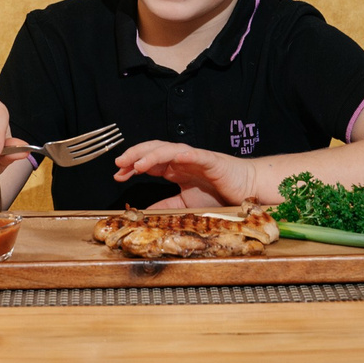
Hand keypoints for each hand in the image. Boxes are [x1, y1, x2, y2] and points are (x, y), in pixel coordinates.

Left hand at [111, 141, 254, 206]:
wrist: (245, 188)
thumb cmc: (218, 194)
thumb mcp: (185, 204)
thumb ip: (166, 205)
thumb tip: (145, 212)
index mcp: (175, 168)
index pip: (149, 162)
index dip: (132, 165)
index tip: (118, 174)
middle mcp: (183, 160)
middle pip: (154, 151)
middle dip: (135, 155)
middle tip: (119, 164)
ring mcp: (196, 158)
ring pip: (170, 150)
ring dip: (153, 155)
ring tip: (138, 164)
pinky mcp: (212, 161)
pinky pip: (198, 155)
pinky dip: (187, 155)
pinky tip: (176, 157)